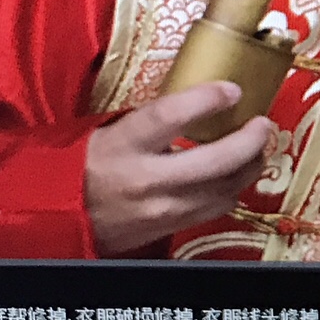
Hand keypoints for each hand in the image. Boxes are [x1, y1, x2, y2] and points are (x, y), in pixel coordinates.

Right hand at [84, 83, 273, 255]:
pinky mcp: (166, 229)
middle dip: (248, 141)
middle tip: (262, 124)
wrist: (56, 215)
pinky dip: (231, 190)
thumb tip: (199, 98)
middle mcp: (145, 179)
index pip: (171, 116)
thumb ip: (152, 118)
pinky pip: (212, 210)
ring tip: (258, 149)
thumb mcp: (109, 129)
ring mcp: (159, 209)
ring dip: (249, 167)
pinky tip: (237, 176)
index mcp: (123, 144)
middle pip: (213, 161)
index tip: (232, 89)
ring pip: (222, 190)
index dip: (207, 100)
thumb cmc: (83, 164)